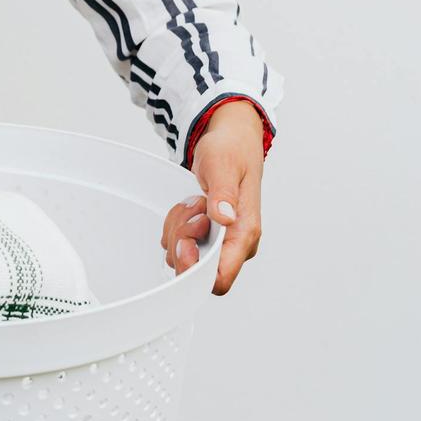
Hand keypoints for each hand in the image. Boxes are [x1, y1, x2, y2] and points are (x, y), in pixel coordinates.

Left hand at [159, 100, 265, 293]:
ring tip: (193, 201)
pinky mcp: (207, 237)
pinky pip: (178, 244)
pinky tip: (189, 206)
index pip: (220, 278)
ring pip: (183, 257)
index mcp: (245, 232)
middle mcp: (236, 244)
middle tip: (191, 207)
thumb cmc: (231, 152)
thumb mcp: (223, 166)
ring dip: (177, 228)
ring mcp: (220, 242)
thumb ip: (223, 193)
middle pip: (195, 270)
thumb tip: (225, 218)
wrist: (232, 142)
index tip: (185, 241)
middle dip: (181, 240)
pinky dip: (175, 225)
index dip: (195, 268)